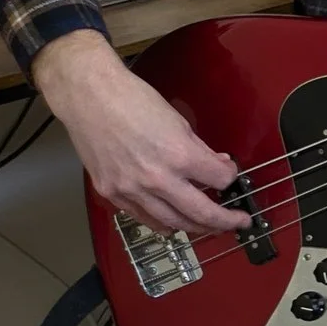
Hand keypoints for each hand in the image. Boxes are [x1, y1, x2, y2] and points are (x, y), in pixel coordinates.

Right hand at [32, 28, 248, 233]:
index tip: (231, 178)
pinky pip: (142, 216)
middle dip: (225, 220)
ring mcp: (131, 189)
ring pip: (171, 222)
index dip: (230, 180)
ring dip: (195, 228)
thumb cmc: (133, 101)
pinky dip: (161, 223)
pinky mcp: (111, 192)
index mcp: (179, 155)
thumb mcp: (178, 122)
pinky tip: (172, 225)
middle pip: (201, 212)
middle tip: (238, 222)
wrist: (88, 97)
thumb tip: (219, 165)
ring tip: (209, 227)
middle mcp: (156, 178)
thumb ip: (200, 150)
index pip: (220, 181)